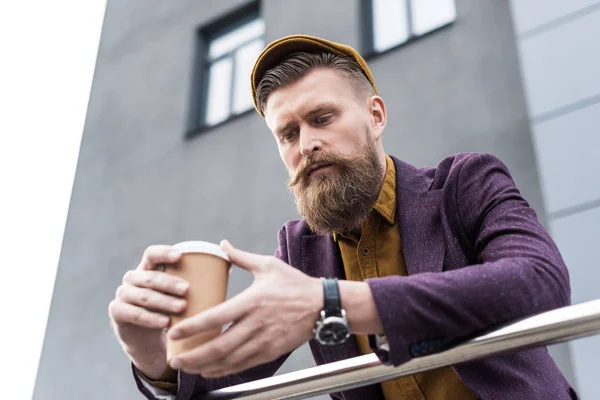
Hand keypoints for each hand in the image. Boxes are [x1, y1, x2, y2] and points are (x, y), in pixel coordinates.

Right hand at [108, 245, 189, 378]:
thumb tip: (230, 268)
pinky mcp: (117, 312)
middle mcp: (133, 278)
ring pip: (143, 296)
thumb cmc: (169, 308)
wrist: (147, 337)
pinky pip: (133, 313)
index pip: (152, 254)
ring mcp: (123, 294)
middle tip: (187, 290)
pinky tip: (165, 322)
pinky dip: (150, 318)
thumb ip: (199, 280)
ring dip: (163, 302)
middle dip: (169, 282)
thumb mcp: (180, 293)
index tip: (180, 256)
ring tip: (181, 308)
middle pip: (150, 277)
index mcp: (148, 267)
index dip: (163, 253)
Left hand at [167, 240, 322, 377]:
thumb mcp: (268, 265)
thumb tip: (222, 244)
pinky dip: (225, 370)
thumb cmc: (295, 283)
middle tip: (175, 359)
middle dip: (194, 356)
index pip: (216, 317)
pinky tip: (212, 371)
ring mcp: (264, 341)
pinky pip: (244, 365)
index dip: (193, 327)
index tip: (174, 331)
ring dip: (206, 366)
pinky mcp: (272, 352)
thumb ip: (241, 257)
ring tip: (188, 368)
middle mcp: (256, 324)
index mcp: (252, 301)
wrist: (323, 305)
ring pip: (230, 360)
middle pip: (219, 346)